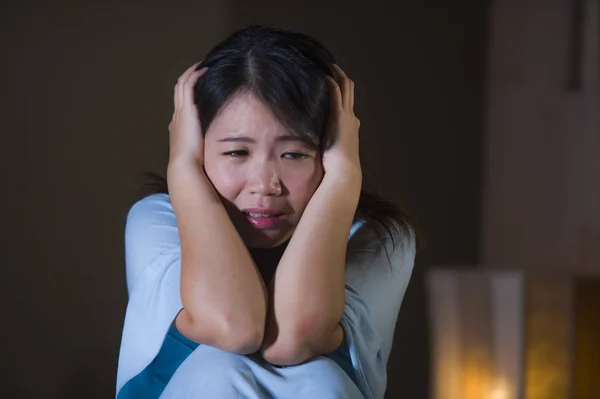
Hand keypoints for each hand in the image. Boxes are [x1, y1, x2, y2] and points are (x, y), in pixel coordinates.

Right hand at [168, 62, 207, 163]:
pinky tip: (204, 69)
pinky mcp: (186, 109)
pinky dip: (194, 75)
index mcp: (178, 126)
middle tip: (199, 70)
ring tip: (201, 65)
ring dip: (190, 73)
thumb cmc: (193, 164)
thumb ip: (204, 147)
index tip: (197, 88)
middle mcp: (177, 117)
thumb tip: (215, 148)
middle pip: (178, 91)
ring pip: (181, 85)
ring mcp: (180, 112)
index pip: (181, 105)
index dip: (187, 94)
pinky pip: (188, 85)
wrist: (185, 165)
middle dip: (187, 79)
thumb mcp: (198, 153)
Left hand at [322, 64, 361, 186]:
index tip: (334, 84)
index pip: (348, 104)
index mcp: (352, 126)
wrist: (345, 171)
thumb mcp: (335, 153)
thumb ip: (331, 146)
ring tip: (330, 65)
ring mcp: (347, 117)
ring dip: (338, 76)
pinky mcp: (339, 117)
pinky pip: (336, 96)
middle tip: (333, 66)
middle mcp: (352, 118)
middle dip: (342, 78)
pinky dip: (332, 84)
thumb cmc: (339, 167)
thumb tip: (324, 148)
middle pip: (350, 92)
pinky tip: (325, 76)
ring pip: (346, 89)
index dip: (343, 92)